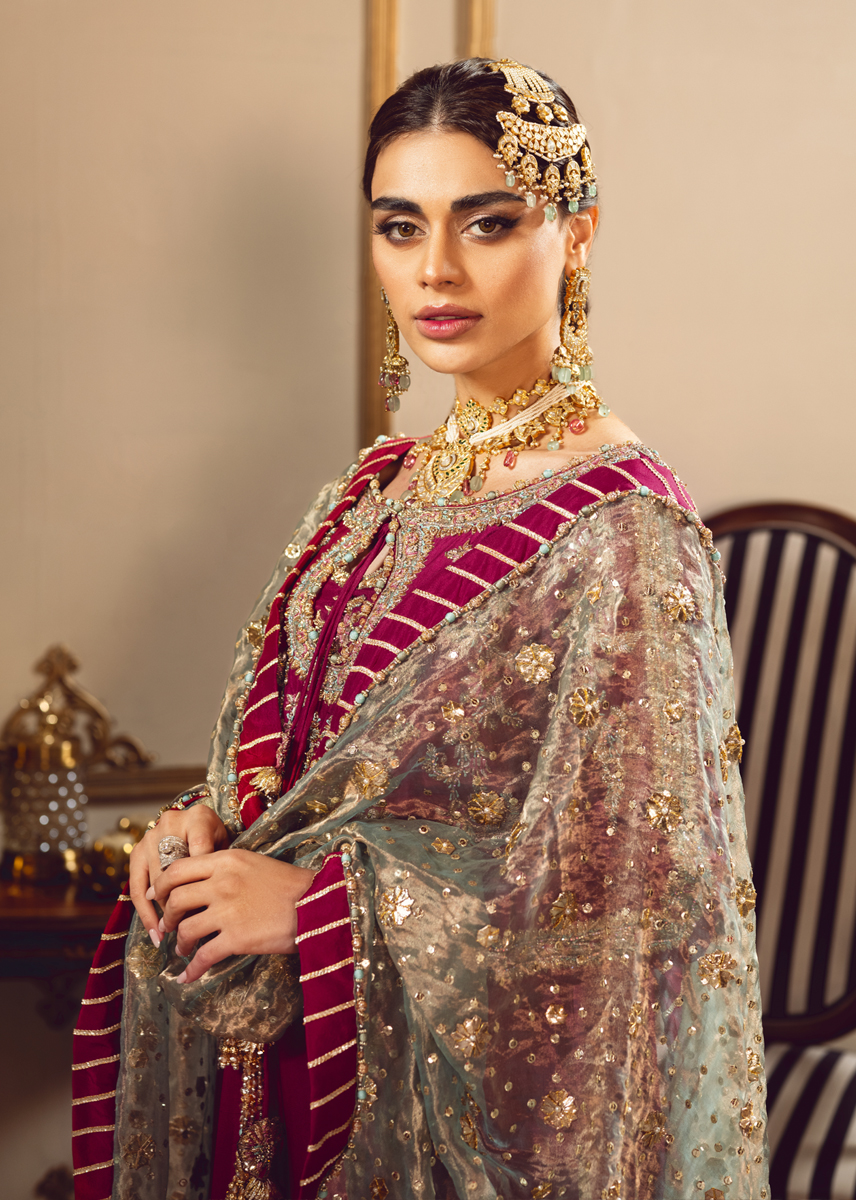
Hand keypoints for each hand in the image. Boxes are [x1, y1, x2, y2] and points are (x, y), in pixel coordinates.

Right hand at [129, 805, 229, 939]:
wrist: (199, 826)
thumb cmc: (217, 841)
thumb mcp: (226, 847)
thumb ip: (219, 868)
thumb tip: (213, 907)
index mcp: (198, 818)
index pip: (200, 853)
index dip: (203, 883)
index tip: (208, 912)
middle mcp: (170, 823)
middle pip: (174, 871)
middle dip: (183, 903)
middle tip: (193, 929)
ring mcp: (150, 837)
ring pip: (156, 882)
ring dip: (165, 912)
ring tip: (174, 935)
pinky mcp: (136, 851)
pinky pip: (137, 887)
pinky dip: (146, 913)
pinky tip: (156, 932)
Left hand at [153, 849, 315, 982]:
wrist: (317, 903)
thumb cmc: (289, 885)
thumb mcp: (255, 864)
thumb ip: (227, 869)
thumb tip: (203, 883)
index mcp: (226, 861)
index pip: (178, 868)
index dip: (161, 885)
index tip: (157, 897)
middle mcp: (222, 883)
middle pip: (175, 899)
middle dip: (167, 916)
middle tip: (168, 926)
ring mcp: (228, 910)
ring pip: (185, 929)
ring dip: (179, 943)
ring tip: (182, 949)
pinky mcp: (236, 938)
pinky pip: (203, 957)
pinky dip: (191, 970)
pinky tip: (187, 977)